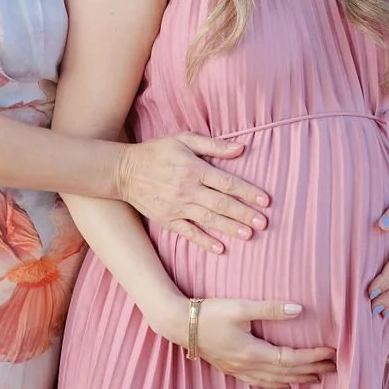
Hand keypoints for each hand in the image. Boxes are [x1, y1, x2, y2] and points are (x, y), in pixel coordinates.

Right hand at [117, 134, 269, 253]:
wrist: (123, 171)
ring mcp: (177, 206)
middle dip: (244, 214)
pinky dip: (204, 241)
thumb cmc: (156, 151)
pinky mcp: (167, 219)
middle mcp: (188, 189)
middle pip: (222, 203)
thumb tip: (240, 148)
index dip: (248, 191)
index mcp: (194, 168)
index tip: (265, 200)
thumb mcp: (183, 139)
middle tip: (264, 223)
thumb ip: (213, 144)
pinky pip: (188, 233)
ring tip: (249, 235)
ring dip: (230, 228)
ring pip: (209, 219)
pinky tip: (220, 249)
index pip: (227, 182)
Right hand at [196, 300, 336, 388]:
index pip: (290, 358)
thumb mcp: (240, 307)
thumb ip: (269, 308)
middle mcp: (248, 365)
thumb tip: (298, 309)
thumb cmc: (209, 313)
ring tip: (316, 378)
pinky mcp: (231, 368)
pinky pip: (259, 382)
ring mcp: (239, 370)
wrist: (179, 324)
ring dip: (297, 379)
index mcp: (252, 352)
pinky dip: (276, 384)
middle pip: (287, 372)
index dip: (313, 356)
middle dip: (312, 369)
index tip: (331, 351)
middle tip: (335, 367)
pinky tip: (283, 384)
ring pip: (274, 380)